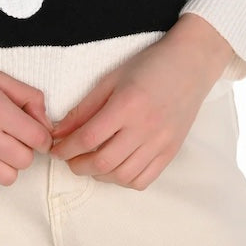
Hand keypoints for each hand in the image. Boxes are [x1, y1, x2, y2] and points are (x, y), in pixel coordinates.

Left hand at [48, 22, 231, 190]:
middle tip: (69, 159)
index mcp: (127, 105)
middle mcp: (145, 128)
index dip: (66, 148)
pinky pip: (143, 180)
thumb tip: (59, 130)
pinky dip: (123, 180)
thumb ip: (85, 107)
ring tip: (90, 163)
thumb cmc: (149, 65)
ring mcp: (161, 143)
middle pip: (103, 162)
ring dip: (99, 175)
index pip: (88, 138)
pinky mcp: (171, 152)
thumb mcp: (111, 78)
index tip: (55, 149)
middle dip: (78, 165)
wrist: (190, 65)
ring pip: (122, 176)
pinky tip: (115, 168)